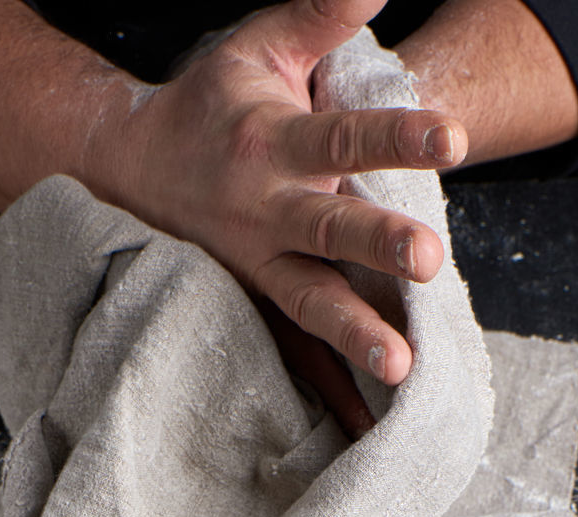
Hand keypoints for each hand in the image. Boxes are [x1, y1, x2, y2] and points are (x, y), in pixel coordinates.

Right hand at [87, 0, 466, 386]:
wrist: (125, 171)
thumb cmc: (206, 108)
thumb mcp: (257, 50)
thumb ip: (321, 16)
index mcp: (270, 143)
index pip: (343, 135)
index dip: (398, 136)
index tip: (451, 138)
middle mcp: (263, 210)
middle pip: (327, 228)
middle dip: (376, 243)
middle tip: (427, 258)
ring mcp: (254, 264)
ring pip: (307, 301)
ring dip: (352, 333)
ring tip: (398, 366)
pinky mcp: (251, 299)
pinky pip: (291, 345)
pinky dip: (325, 381)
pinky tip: (363, 416)